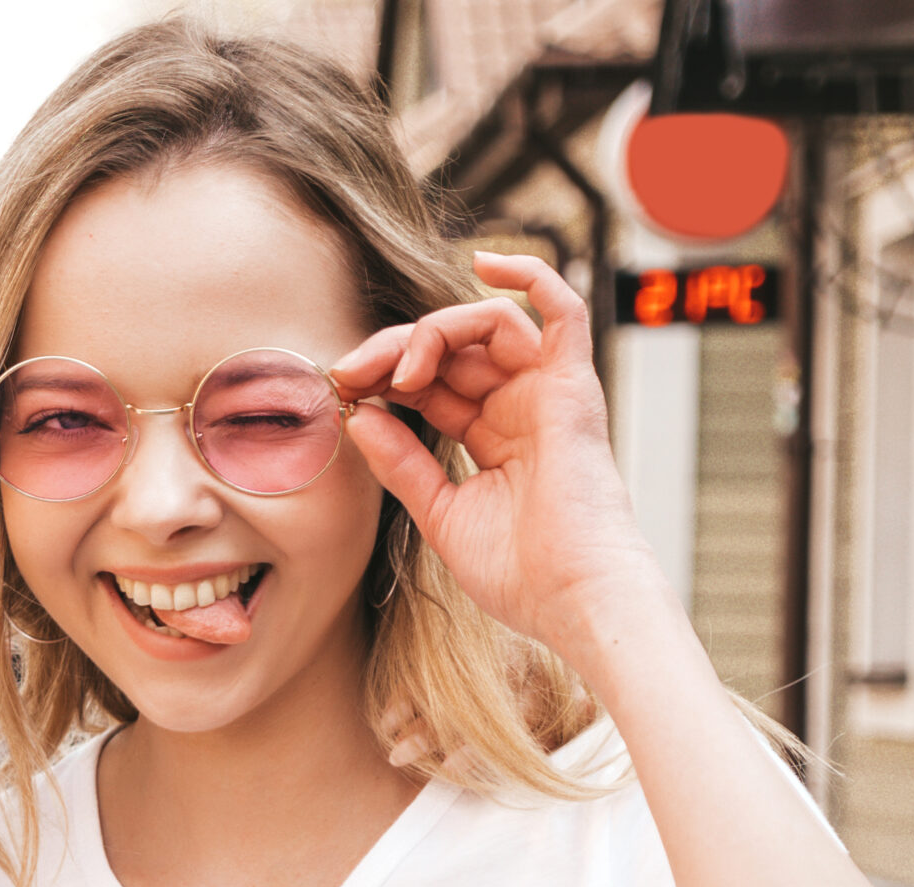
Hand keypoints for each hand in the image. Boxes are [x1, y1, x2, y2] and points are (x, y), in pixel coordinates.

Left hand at [334, 251, 665, 683]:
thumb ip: (403, 463)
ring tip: (400, 368)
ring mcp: (548, 393)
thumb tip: (360, 415)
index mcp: (493, 437)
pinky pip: (563, 308)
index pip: (432, 382)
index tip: (340, 388)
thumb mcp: (440, 513)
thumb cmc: (520, 574)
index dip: (383, 375)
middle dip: (392, 351)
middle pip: (451, 349)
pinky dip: (529, 274)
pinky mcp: (573, 386)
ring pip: (487, 325)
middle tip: (349, 371)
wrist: (573, 598)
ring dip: (432, 330)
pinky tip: (485, 261)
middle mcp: (521, 407)